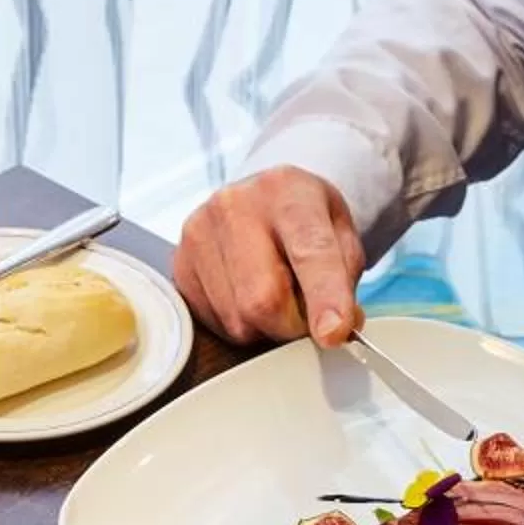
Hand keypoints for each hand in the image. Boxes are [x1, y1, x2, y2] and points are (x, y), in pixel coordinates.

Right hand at [176, 167, 366, 347]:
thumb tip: (334, 330)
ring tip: (273, 294)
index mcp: (287, 191)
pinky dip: (238, 324)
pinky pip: (214, 323)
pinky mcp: (180, 264)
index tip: (333, 333)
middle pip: (262, 300)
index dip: (324, 298)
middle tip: (303, 314)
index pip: (309, 252)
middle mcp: (234, 205)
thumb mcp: (341, 235)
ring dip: (264, 327)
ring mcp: (199, 233)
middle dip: (290, 325)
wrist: (262, 200)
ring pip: (237, 321)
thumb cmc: (304, 221)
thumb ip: (344, 280)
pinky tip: (245, 295)